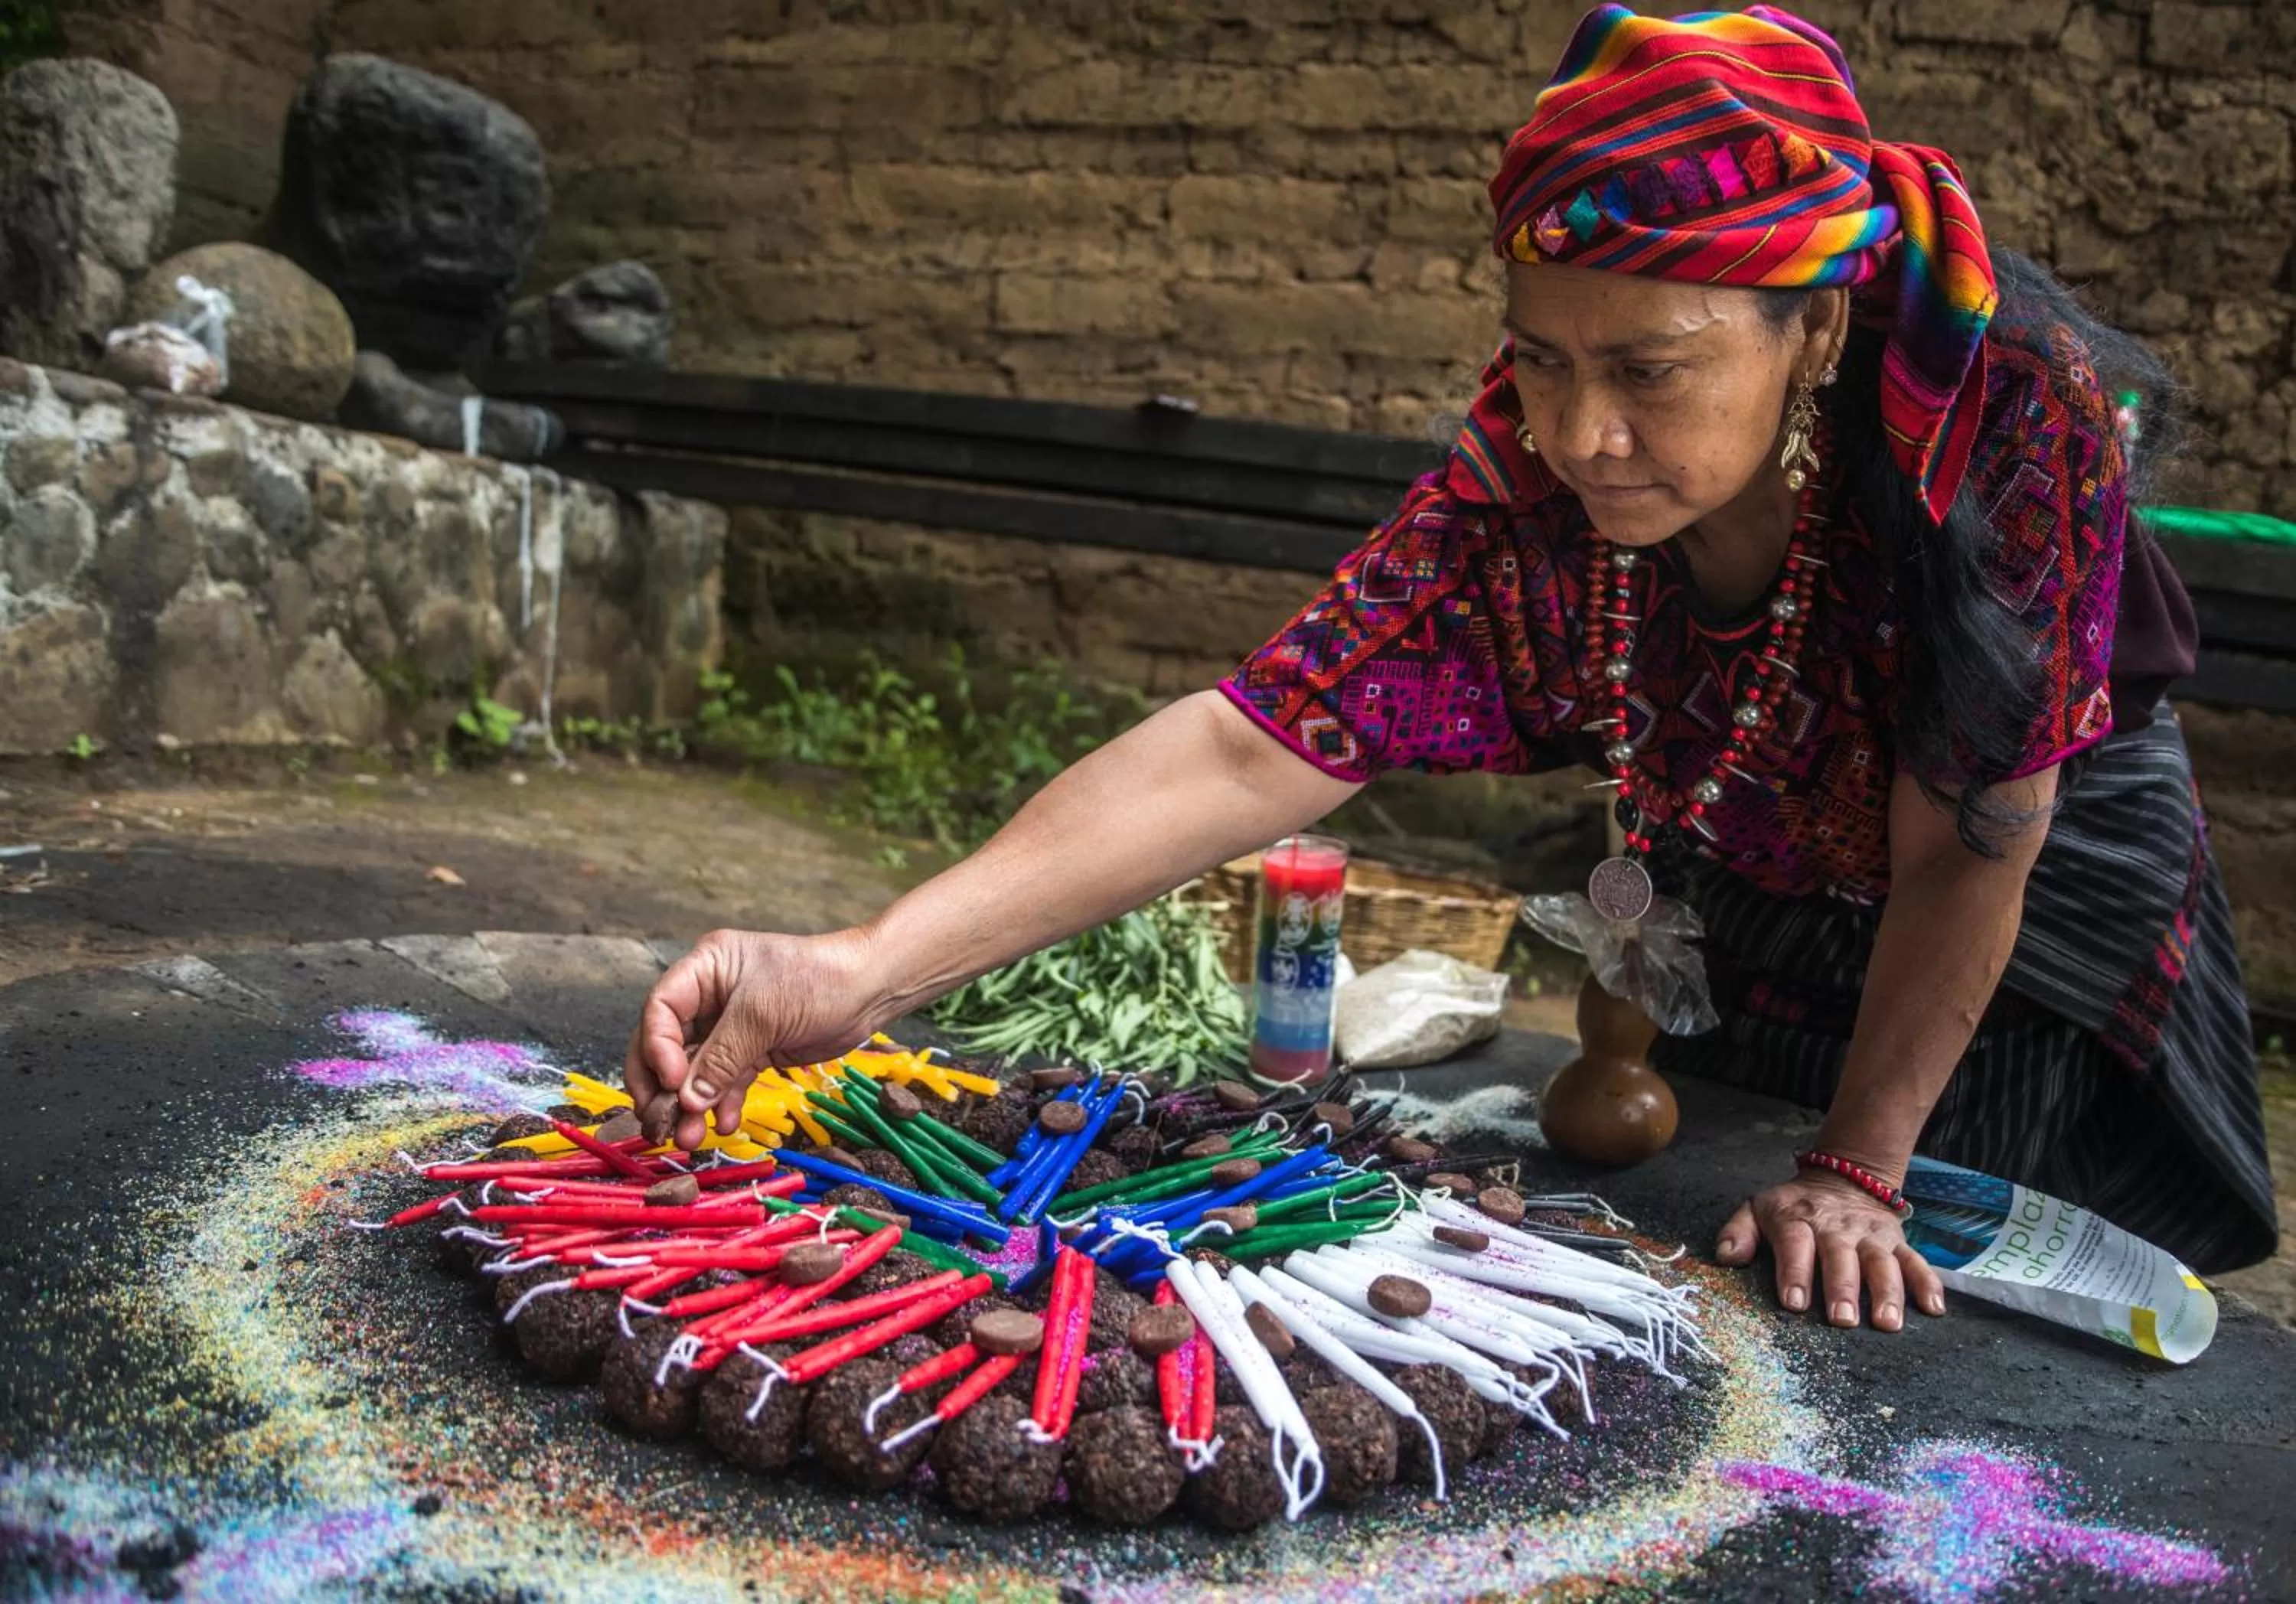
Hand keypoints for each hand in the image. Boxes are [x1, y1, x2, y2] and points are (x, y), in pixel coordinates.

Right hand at [623, 928, 890, 1150]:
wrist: (870, 991)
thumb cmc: (819, 980)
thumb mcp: (763, 1014)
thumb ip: (720, 1057)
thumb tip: (685, 1100)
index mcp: (705, 968)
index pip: (660, 1010)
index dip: (657, 1048)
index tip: (672, 1082)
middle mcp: (711, 996)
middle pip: (668, 1044)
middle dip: (662, 1086)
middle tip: (658, 1123)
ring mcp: (731, 1025)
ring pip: (696, 1069)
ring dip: (691, 1104)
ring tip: (688, 1138)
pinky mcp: (754, 1049)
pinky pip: (726, 1080)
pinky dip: (723, 1103)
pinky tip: (725, 1124)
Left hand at [1715, 1168, 1944, 1330]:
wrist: (1843, 1177)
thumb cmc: (1793, 1206)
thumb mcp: (1758, 1208)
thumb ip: (1739, 1231)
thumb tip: (1725, 1257)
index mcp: (1798, 1218)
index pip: (1795, 1244)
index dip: (1794, 1272)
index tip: (1795, 1303)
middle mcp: (1837, 1227)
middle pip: (1841, 1257)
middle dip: (1842, 1288)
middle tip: (1841, 1319)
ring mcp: (1871, 1234)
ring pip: (1882, 1262)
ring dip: (1887, 1292)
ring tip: (1888, 1323)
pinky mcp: (1898, 1241)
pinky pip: (1917, 1261)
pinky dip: (1928, 1283)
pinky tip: (1934, 1309)